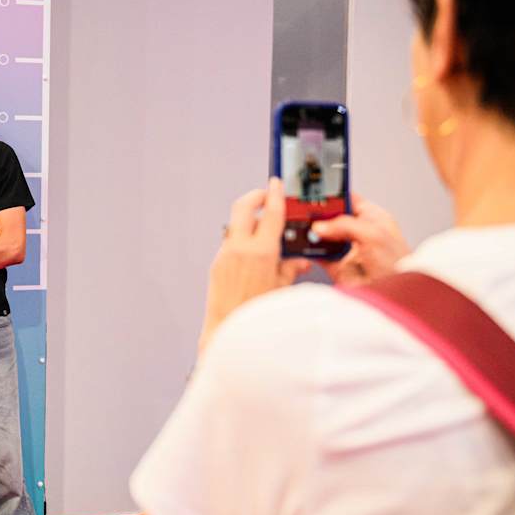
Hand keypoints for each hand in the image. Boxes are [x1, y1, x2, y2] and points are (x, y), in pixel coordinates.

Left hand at [200, 179, 309, 353]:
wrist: (228, 331)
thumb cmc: (258, 314)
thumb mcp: (282, 289)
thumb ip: (290, 268)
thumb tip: (298, 261)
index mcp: (261, 252)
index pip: (270, 213)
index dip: (275, 194)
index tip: (276, 184)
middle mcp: (240, 248)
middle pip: (243, 206)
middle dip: (255, 196)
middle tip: (265, 195)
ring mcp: (225, 254)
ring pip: (235, 225)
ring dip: (248, 220)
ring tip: (262, 227)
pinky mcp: (216, 264)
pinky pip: (230, 243)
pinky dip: (241, 240)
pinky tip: (252, 252)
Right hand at [311, 193, 409, 284]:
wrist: (393, 293)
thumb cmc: (397, 263)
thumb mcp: (373, 234)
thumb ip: (345, 224)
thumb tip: (321, 226)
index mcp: (371, 217)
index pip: (347, 199)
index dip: (333, 195)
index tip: (315, 193)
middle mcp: (357, 231)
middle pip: (330, 216)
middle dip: (317, 215)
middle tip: (303, 212)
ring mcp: (345, 248)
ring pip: (322, 235)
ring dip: (312, 233)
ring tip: (300, 227)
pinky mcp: (336, 265)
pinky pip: (317, 254)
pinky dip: (309, 250)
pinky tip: (304, 246)